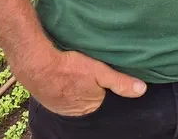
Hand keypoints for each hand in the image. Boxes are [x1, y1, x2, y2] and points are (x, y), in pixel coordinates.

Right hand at [14, 46, 147, 115]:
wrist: (36, 66)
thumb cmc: (69, 68)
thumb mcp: (99, 72)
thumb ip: (120, 82)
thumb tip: (141, 90)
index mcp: (90, 106)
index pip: (102, 95)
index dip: (102, 82)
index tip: (98, 72)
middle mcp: (75, 111)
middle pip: (87, 95)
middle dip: (88, 85)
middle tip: (84, 68)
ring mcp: (59, 106)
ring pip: (73, 93)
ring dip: (73, 84)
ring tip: (73, 70)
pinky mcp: (46, 98)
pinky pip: (58, 92)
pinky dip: (61, 84)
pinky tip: (61, 73)